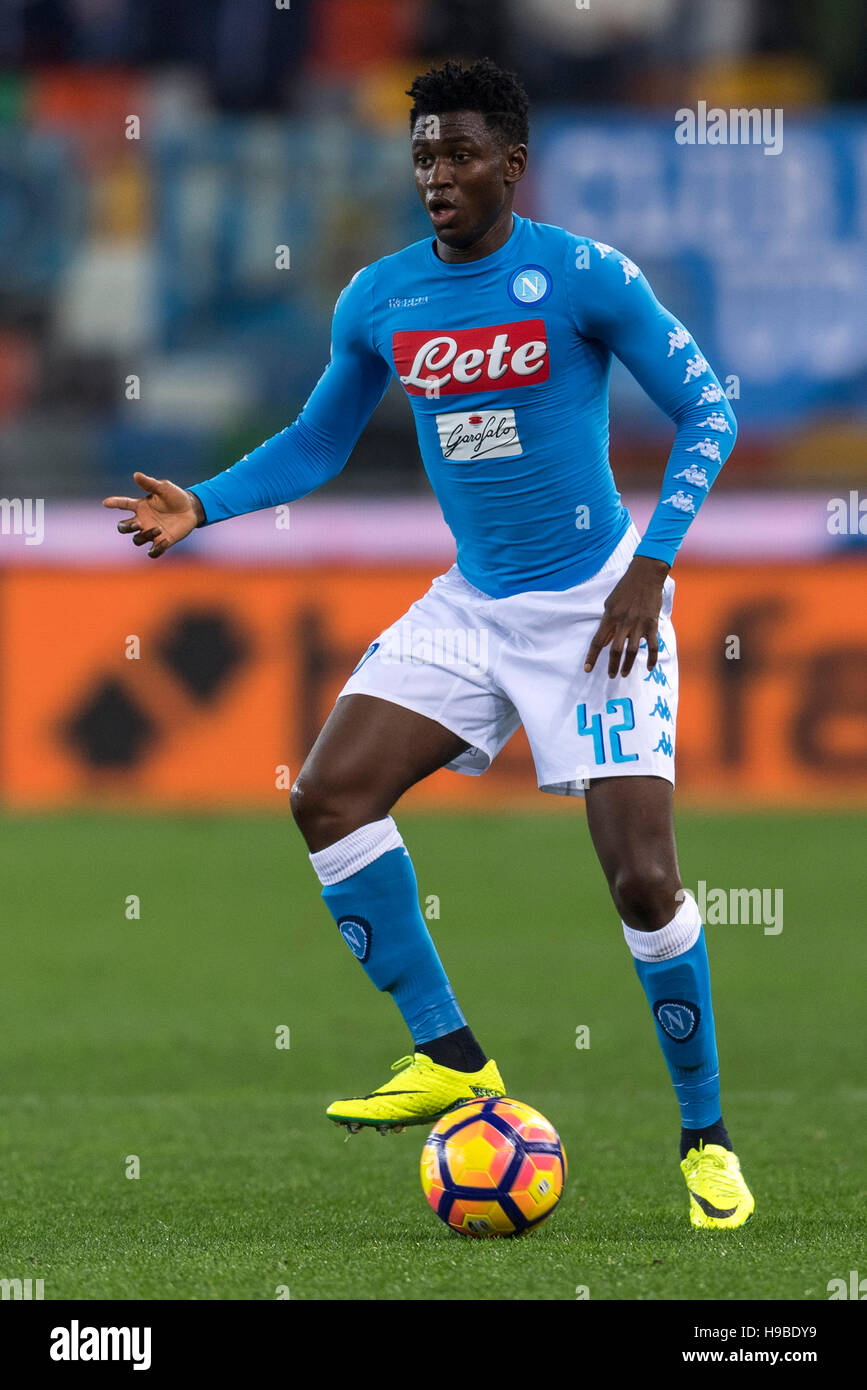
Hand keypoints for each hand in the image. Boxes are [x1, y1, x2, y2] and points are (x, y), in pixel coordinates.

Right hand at [102, 472, 204, 557]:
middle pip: (123, 528)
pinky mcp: (162, 542)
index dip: (114, 503)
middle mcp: (142, 520)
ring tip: (159, 529)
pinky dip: (156, 550)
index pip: (123, 504)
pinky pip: (153, 552)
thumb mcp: (164, 488)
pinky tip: (165, 541)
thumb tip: (136, 475)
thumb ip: (150, 484)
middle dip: (126, 527)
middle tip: (137, 523)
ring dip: (146, 535)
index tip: (106, 502)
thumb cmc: (175, 497)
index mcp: (140, 506)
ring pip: (137, 540)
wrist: (192, 509)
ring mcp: (151, 532)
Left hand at [584, 554, 669, 677]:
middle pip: (615, 650)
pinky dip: (651, 658)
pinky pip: (653, 645)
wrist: (646, 575)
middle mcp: (623, 622)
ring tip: (623, 674)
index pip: (598, 641)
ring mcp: (639, 624)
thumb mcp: (610, 603)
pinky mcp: (652, 624)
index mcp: (610, 617)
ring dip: (627, 665)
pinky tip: (648, 668)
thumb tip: (603, 641)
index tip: (587, 669)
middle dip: (612, 665)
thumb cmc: (625, 588)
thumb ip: (606, 623)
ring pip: (632, 651)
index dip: (592, 656)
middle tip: (611, 676)